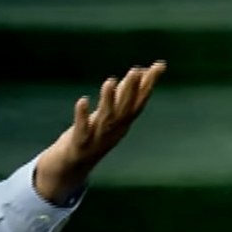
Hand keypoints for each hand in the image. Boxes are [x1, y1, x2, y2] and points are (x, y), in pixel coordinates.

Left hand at [35, 60, 165, 204]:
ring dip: (109, 100)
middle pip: (125, 109)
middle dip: (131, 90)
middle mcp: (114, 130)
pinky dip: (82, 115)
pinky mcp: (79, 143)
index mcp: (123, 122)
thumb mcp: (111, 114)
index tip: (158, 65)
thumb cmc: (94, 134)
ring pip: (106, 118)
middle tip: (136, 70)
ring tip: (110, 81)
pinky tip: (82, 100)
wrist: (73, 166)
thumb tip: (140, 71)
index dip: (149, 84)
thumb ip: (124, 94)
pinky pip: (82, 129)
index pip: (139, 101)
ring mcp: (98, 138)